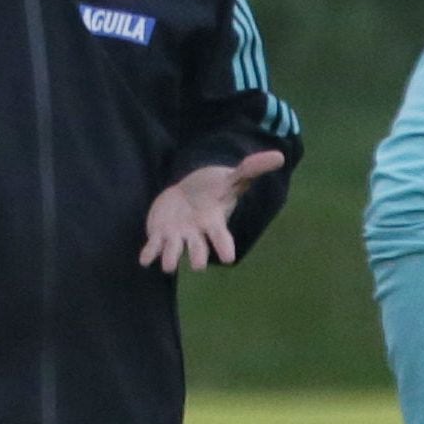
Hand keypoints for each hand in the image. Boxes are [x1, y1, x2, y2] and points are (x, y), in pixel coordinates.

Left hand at [140, 150, 288, 273]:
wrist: (189, 194)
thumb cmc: (214, 189)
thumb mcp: (231, 178)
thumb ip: (251, 169)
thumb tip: (279, 156)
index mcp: (213, 223)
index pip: (221, 237)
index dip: (224, 247)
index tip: (228, 258)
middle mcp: (196, 235)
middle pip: (199, 250)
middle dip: (198, 257)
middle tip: (198, 266)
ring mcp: (178, 237)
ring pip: (174, 253)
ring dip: (171, 259)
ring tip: (169, 266)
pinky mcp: (160, 235)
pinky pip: (154, 248)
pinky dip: (149, 254)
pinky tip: (144, 260)